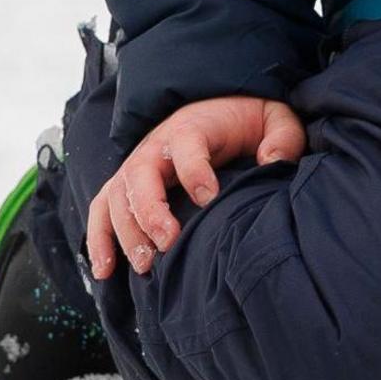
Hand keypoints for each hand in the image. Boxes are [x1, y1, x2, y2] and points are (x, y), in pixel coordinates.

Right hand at [83, 94, 304, 277]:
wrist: (215, 108)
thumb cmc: (245, 120)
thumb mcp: (274, 118)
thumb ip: (283, 137)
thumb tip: (274, 161)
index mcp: (193, 127)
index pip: (187, 146)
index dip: (195, 172)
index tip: (209, 199)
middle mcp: (156, 146)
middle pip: (140, 176)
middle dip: (150, 212)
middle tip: (168, 243)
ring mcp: (136, 166)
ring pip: (116, 198)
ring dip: (125, 232)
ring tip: (145, 266)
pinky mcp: (125, 185)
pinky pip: (101, 210)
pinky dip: (98, 240)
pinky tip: (105, 271)